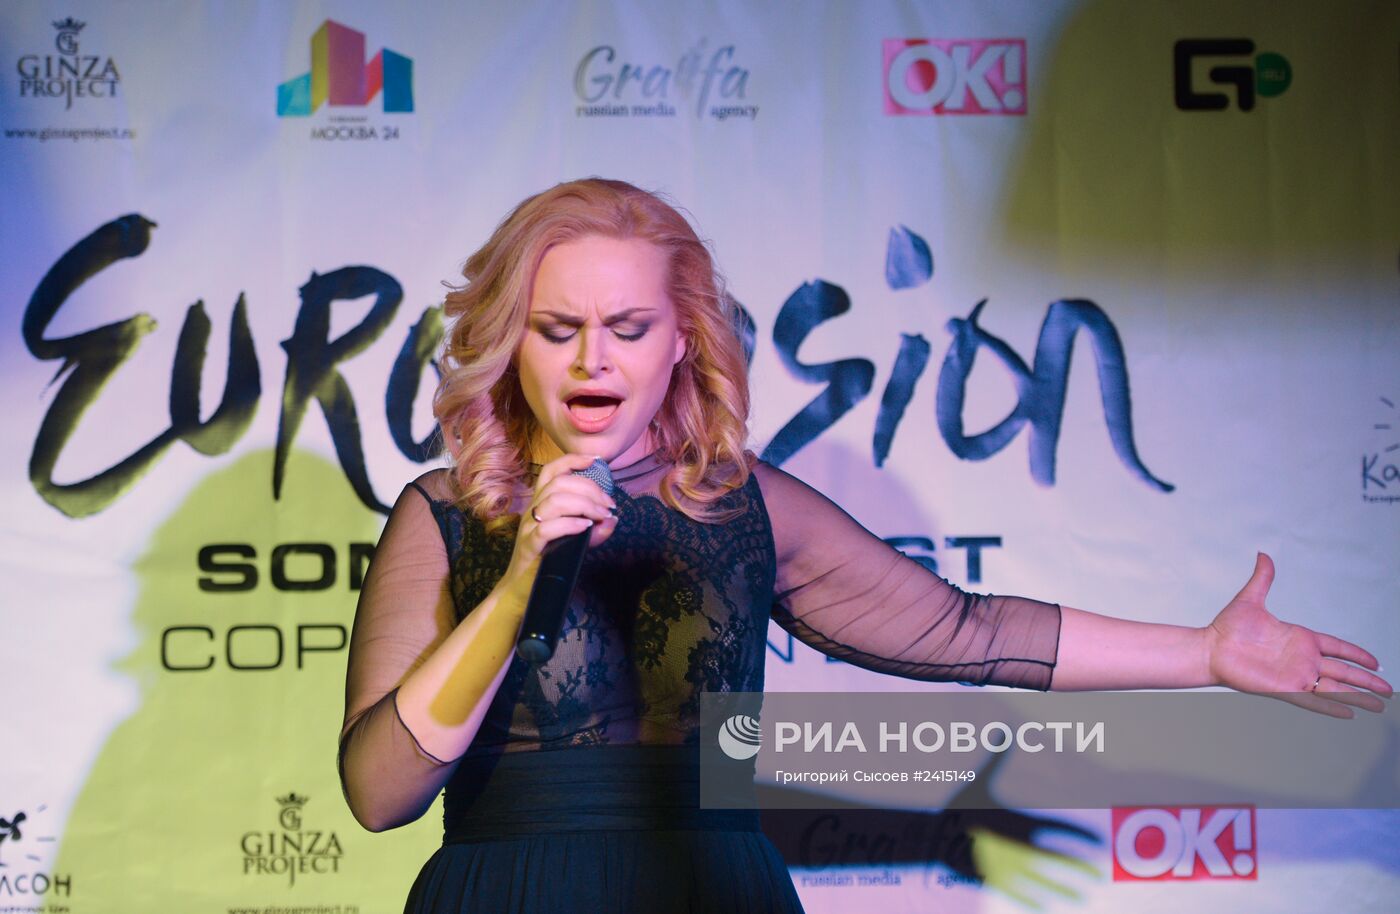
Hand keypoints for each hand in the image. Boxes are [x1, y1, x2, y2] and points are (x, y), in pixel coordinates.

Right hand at [495, 453, 617, 606]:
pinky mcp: (529, 546)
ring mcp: (528, 527)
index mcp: (541, 503)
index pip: (552, 471)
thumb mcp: (574, 543)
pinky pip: (547, 528)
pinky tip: (585, 527)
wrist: (522, 591)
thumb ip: (594, 532)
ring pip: (554, 501)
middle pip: (560, 483)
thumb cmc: (548, 562)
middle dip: (590, 489)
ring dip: (584, 504)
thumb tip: (613, 520)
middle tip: (608, 505)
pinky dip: (569, 524)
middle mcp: (533, 510)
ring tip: (601, 515)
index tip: (596, 460)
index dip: (572, 460)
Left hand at [1205, 553, 1392, 716]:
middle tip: (1388, 689)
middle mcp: (1302, 659)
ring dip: (1358, 697)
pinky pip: (1313, 700)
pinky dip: (1331, 707)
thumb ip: (1263, 579)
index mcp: (1300, 638)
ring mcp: (1295, 675)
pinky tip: (1349, 714)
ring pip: (1335, 688)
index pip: (1337, 647)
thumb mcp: (1250, 599)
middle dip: (1367, 681)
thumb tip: (1263, 555)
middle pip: (1343, 671)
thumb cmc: (1227, 628)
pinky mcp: (1284, 688)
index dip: (1357, 654)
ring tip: (1380, 705)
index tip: (1376, 662)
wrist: (1209, 648)